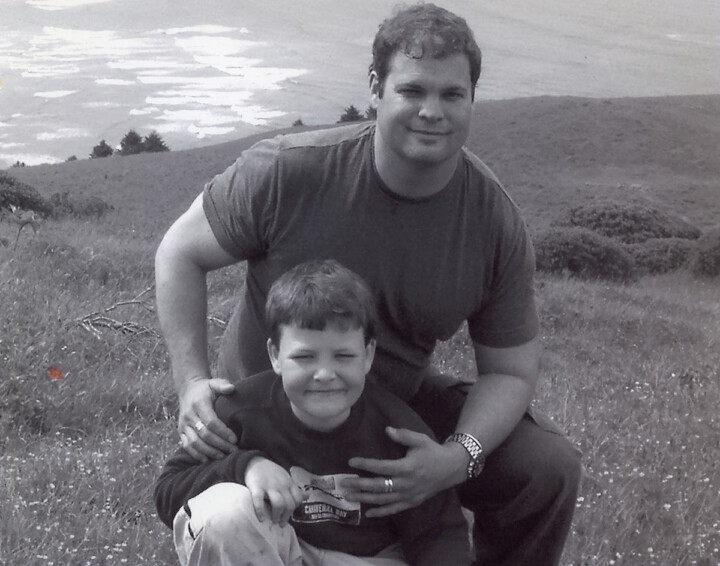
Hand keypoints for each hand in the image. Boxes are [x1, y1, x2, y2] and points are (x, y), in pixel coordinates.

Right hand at [178, 376, 236, 461]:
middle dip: (220, 444)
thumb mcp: (214, 383)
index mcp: (198, 404)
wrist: (188, 390)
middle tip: (233, 450)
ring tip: (223, 456)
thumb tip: (231, 388)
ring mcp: (183, 425)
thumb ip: (222, 384)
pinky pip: (187, 446)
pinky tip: (207, 460)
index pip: (211, 422)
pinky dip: (196, 454)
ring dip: (209, 452)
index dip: (223, 432)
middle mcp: (189, 415)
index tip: (235, 439)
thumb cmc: (205, 389)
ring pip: (194, 443)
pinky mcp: (180, 432)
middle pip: (204, 435)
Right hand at [244, 457, 306, 524]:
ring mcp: (269, 486)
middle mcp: (281, 485)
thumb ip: (295, 489)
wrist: (256, 462)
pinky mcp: (257, 487)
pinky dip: (260, 511)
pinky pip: (259, 500)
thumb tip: (307, 497)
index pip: (298, 498)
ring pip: (278, 503)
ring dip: (277, 515)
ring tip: (273, 521)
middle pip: (289, 504)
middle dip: (286, 516)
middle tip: (281, 523)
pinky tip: (261, 518)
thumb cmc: (272, 473)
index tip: (289, 514)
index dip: (295, 509)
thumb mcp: (287, 479)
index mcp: (289, 483)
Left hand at [341, 426, 467, 516]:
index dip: (365, 464)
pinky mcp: (412, 502)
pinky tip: (368, 513)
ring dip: (365, 499)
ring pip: (383, 500)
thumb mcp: (420, 439)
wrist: (451, 468)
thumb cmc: (432, 451)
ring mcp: (409, 495)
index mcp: (407, 467)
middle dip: (359, 485)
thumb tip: (387, 430)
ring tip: (349, 497)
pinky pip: (393, 509)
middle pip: (378, 486)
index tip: (352, 461)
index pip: (381, 467)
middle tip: (344, 483)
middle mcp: (406, 484)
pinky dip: (380, 512)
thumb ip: (403, 435)